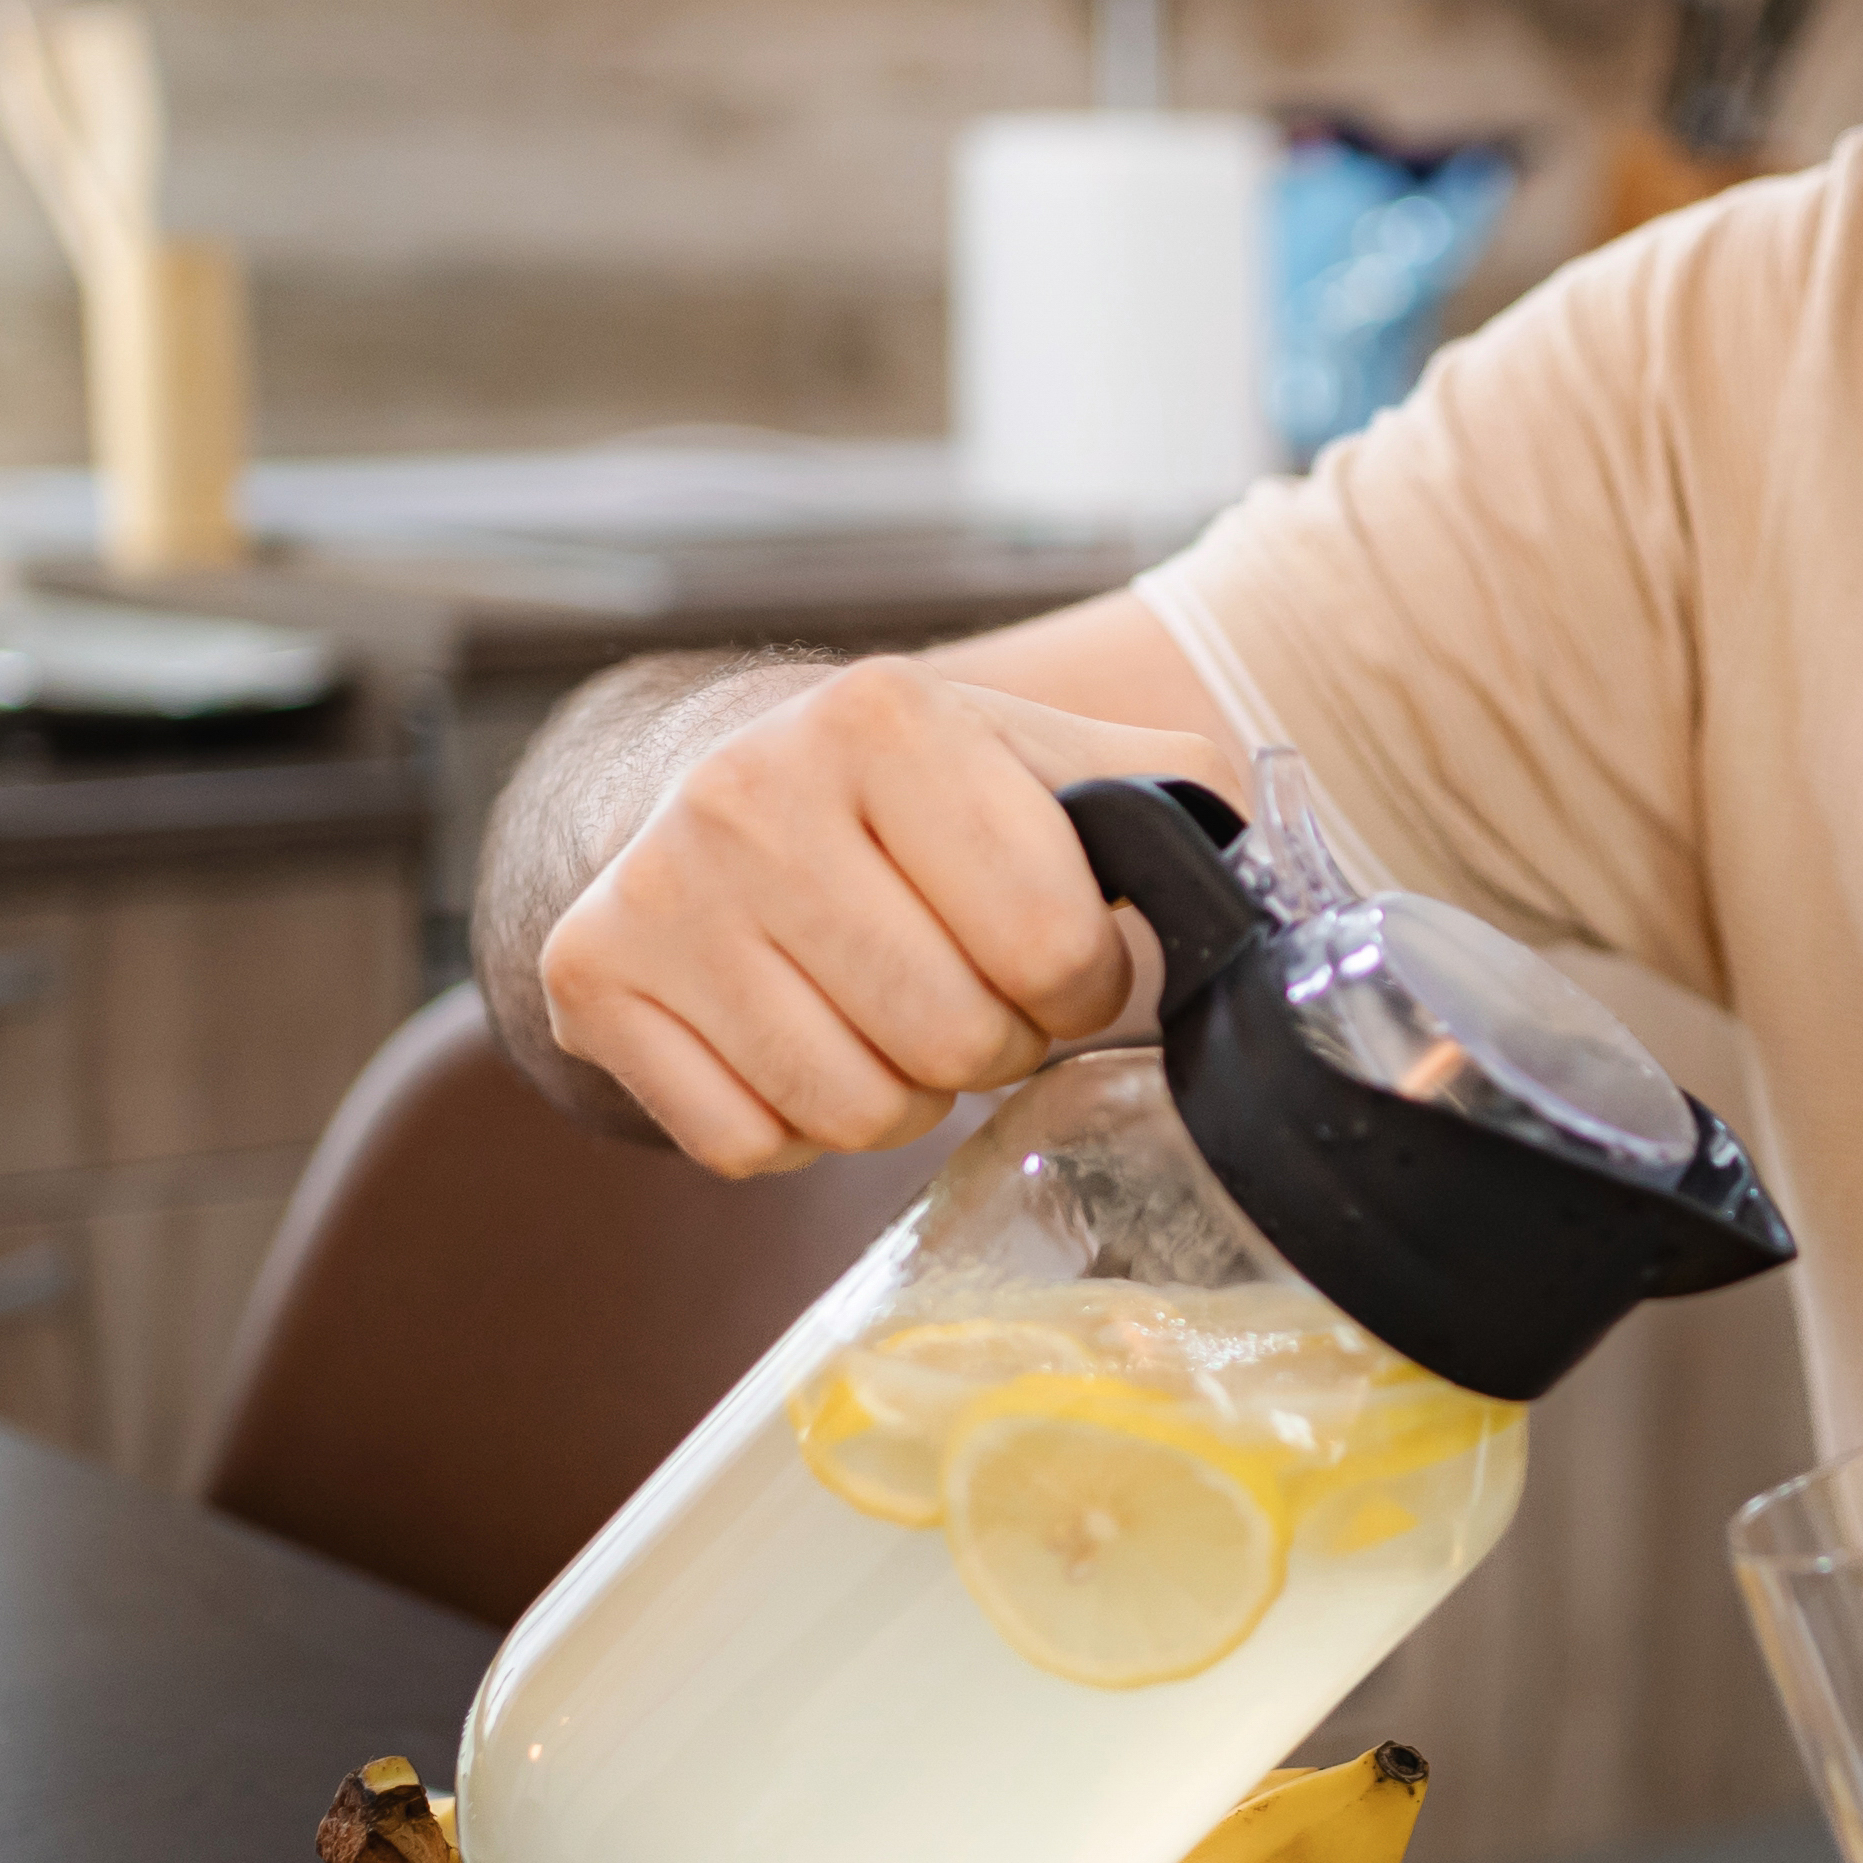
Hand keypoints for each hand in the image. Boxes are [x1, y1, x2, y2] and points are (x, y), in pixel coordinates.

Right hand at [536, 659, 1234, 1174]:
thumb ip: (1164, 797)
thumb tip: (1270, 890)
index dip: (1082, 982)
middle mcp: (750, 792)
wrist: (702, 776)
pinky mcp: (591, 980)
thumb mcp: (1037, 755)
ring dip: (899, 1093)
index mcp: (885, 716)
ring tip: (883, 1012)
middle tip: (965, 990)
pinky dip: (793, 1126)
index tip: (1054, 956)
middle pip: (952, 1039)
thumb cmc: (907, 791)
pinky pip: (745, 1145)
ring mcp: (657, 890)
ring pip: (851, 1112)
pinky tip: (795, 1038)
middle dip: (991, 1042)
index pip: (1049, 944)